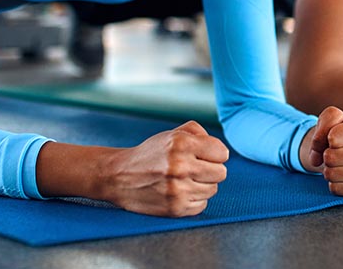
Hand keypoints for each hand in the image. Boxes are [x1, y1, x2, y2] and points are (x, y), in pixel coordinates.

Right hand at [103, 121, 228, 216]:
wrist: (120, 177)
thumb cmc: (151, 154)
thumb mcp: (172, 133)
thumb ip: (199, 133)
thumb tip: (222, 151)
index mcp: (181, 144)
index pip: (222, 153)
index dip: (215, 154)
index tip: (204, 155)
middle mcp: (180, 166)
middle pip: (221, 173)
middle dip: (210, 170)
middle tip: (194, 168)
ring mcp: (178, 189)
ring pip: (213, 189)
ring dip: (202, 185)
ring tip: (184, 180)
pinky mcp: (175, 208)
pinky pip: (202, 204)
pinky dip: (194, 199)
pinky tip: (180, 191)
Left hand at [301, 106, 342, 196]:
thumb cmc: (342, 131)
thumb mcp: (331, 117)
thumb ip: (321, 128)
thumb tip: (315, 160)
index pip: (333, 138)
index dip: (328, 138)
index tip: (336, 137)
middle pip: (332, 157)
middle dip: (327, 154)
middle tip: (335, 152)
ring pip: (332, 174)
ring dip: (328, 169)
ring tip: (338, 163)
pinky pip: (336, 189)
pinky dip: (333, 183)